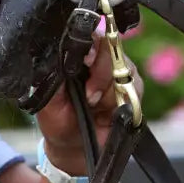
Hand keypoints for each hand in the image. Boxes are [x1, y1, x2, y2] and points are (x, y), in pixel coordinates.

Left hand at [37, 34, 142, 176]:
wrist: (76, 147)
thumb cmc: (60, 120)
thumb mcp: (48, 101)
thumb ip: (53, 78)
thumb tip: (60, 59)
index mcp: (78, 54)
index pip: (89, 35)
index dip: (90, 45)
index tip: (85, 61)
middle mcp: (101, 57)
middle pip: (110, 48)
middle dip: (100, 74)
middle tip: (89, 97)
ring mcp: (119, 70)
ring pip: (123, 69)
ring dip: (109, 93)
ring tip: (95, 107)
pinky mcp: (134, 88)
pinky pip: (135, 88)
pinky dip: (121, 102)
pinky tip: (108, 113)